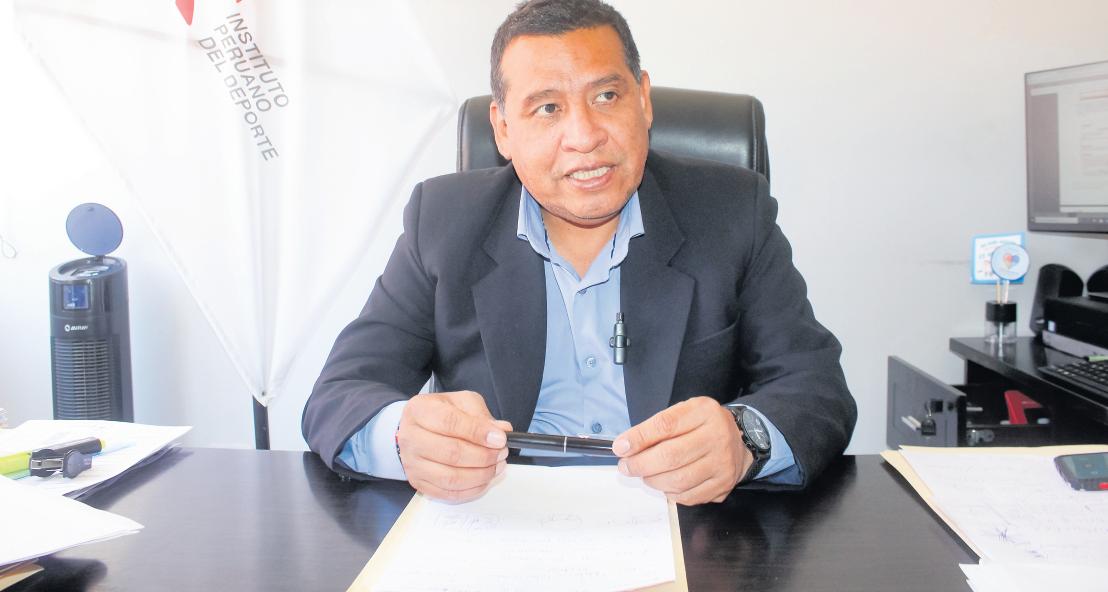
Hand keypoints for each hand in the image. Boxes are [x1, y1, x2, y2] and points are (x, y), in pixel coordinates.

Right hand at [397, 390, 511, 502]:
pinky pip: (449, 493)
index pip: (450, 422)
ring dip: (481, 474)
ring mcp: (412, 463)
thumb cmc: (442, 414)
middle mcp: (410, 438)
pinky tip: (485, 478)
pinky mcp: (419, 483)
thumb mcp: (462, 402)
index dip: (478, 432)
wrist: (419, 430)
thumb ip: (481, 415)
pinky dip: (472, 489)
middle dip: (484, 456)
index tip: (500, 438)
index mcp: (420, 410)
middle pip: (451, 453)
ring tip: (497, 465)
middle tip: (501, 452)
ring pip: (451, 478)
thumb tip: (501, 430)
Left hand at [613, 397, 750, 504]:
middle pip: (671, 456)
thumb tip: (625, 446)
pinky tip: (665, 484)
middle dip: (641, 464)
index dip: (639, 438)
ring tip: (645, 475)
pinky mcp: (722, 485)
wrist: (739, 441)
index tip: (620, 447)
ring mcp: (722, 464)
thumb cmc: (702, 426)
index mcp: (704, 412)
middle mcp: (717, 437)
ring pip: (678, 480)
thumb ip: (655, 427)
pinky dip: (670, 493)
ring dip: (653, 481)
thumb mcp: (682, 414)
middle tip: (626, 467)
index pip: (665, 425)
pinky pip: (688, 496)